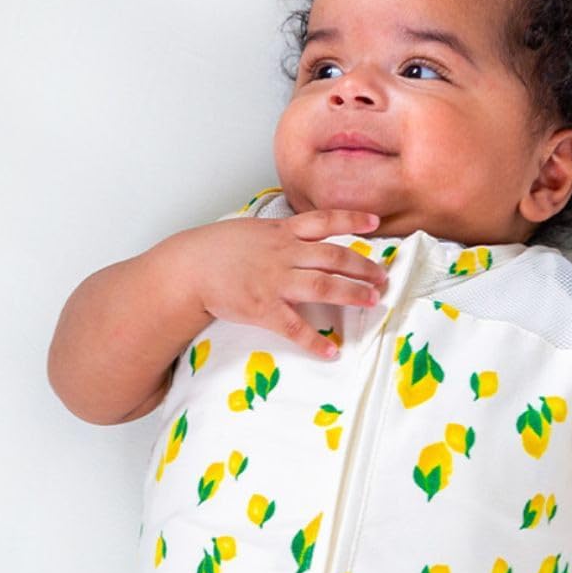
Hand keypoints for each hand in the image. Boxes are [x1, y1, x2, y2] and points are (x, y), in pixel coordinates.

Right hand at [168, 206, 390, 360]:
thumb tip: (305, 233)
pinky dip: (315, 341)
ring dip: (351, 294)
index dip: (351, 221)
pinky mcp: (263, 309)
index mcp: (282, 232)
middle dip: (362, 267)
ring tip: (372, 302)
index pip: (324, 221)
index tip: (374, 223)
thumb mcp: (253, 230)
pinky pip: (295, 328)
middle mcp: (283, 254)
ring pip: (322, 286)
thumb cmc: (218, 250)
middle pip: (333, 257)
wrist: (188, 268)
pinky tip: (331, 351)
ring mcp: (274, 281)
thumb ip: (282, 233)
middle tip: (382, 278)